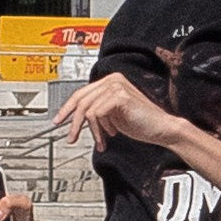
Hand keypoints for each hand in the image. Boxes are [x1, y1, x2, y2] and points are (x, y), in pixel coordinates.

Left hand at [55, 72, 172, 153]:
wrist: (161, 128)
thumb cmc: (141, 123)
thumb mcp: (112, 115)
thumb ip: (97, 110)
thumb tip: (77, 117)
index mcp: (110, 81)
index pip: (81, 93)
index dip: (67, 108)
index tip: (59, 120)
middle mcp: (112, 80)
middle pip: (80, 100)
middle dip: (74, 122)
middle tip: (71, 137)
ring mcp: (116, 86)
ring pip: (87, 109)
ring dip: (93, 131)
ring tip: (101, 141)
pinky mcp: (120, 96)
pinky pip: (97, 114)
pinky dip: (100, 129)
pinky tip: (111, 134)